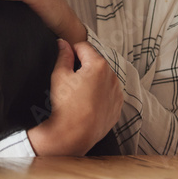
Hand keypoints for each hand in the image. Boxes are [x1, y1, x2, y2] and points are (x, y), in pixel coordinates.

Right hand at [27, 39, 123, 155]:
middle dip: (83, 66)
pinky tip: (87, 103)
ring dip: (93, 80)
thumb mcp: (60, 76)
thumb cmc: (66, 105)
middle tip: (70, 80)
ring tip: (78, 94)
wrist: (74, 135)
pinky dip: (99, 94)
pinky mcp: (117, 106)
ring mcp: (116, 92)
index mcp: (98, 65)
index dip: (71, 51)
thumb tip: (63, 44)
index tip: (64, 59)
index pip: (83, 47)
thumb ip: (63, 55)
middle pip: (95, 62)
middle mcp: (112, 76)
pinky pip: (108, 93)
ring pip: (103, 78)